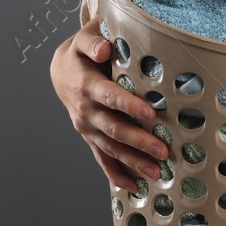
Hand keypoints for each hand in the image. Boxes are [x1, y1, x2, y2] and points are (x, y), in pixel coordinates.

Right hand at [50, 21, 168, 191]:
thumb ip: (94, 41)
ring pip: (110, 148)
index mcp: (86, 84)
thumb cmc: (82, 51)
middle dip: (139, 141)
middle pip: (113, 128)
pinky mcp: (89, 136)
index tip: (151, 113)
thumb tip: (104, 48)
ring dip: (133, 162)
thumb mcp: (85, 38)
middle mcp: (84, 109)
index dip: (129, 105)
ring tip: (158, 173)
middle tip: (164, 151)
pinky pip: (102, 158)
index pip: (109, 96)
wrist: (61, 69)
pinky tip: (133, 187)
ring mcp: (86, 126)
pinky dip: (116, 174)